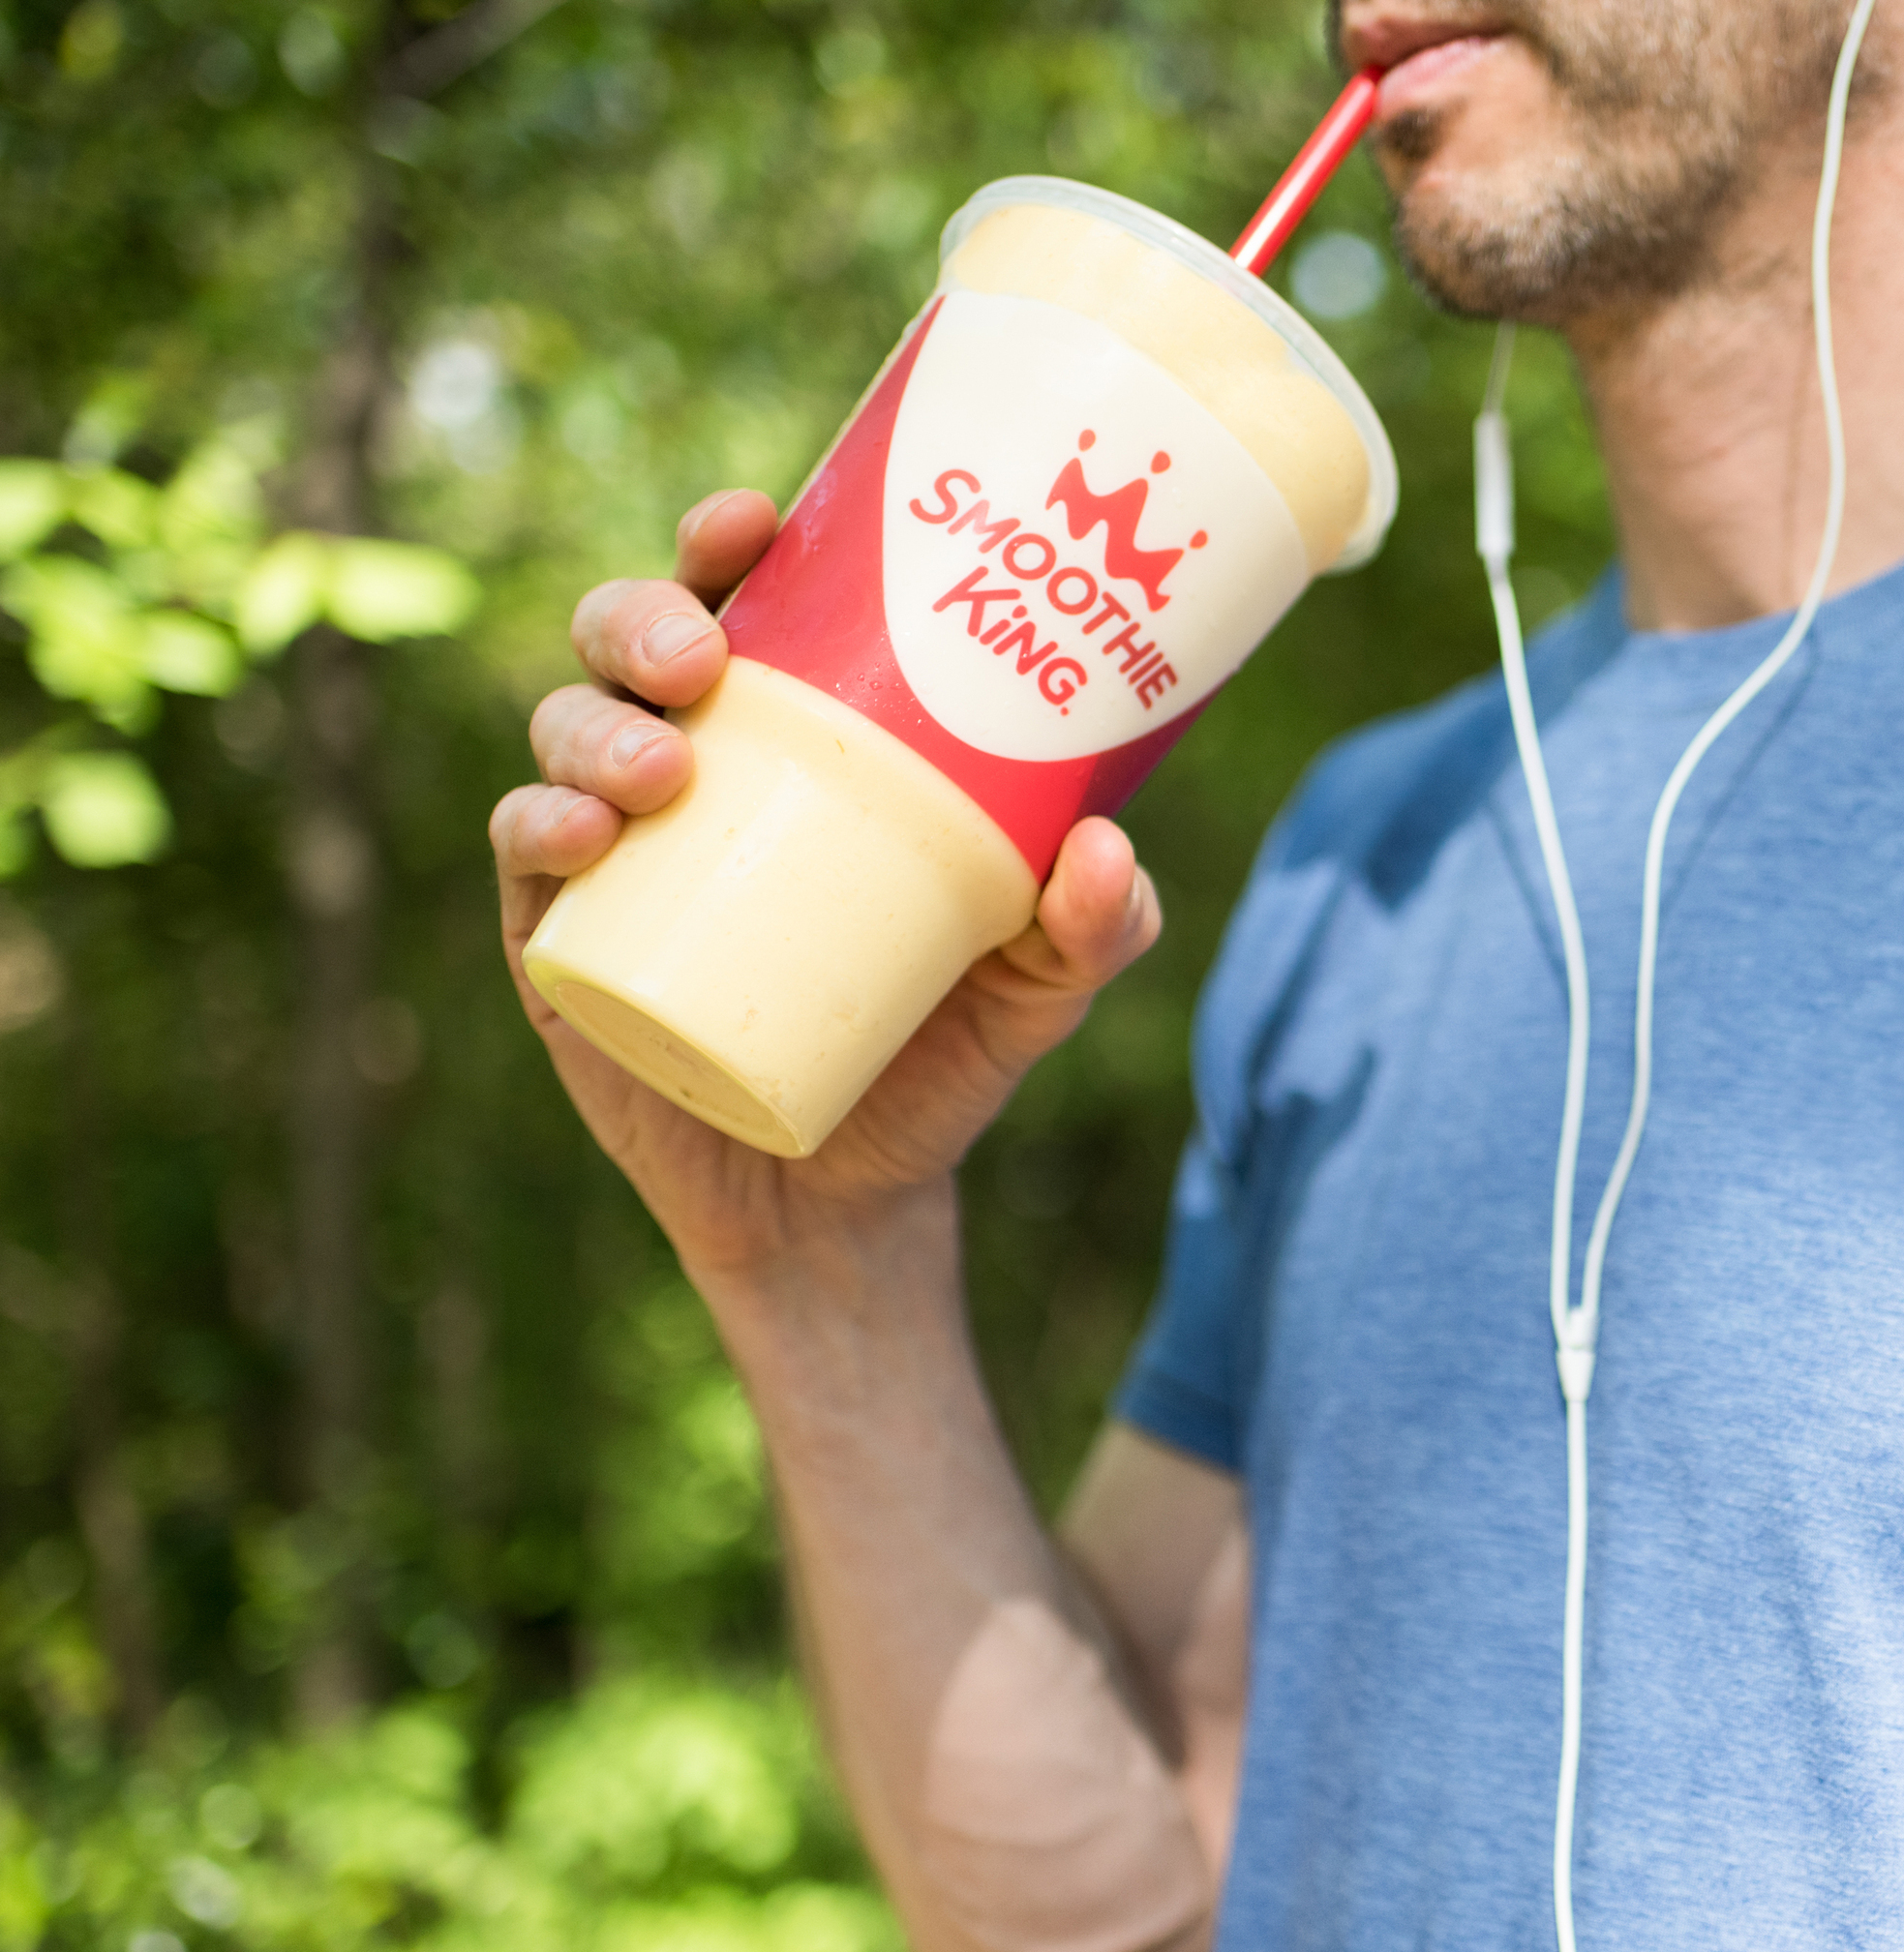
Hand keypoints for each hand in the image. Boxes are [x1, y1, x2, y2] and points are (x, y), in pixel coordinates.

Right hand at [490, 488, 1162, 1284]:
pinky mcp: (562, 939)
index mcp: (797, 741)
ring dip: (593, 723)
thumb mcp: (1037, 991)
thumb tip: (1105, 848)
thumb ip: (1094, 927)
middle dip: (646, 617)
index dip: (730, 543)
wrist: (847, 1203)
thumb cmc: (940, 1059)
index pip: (747, 608)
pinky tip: (576, 833)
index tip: (757, 520)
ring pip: (566, 728)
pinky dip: (535, 824)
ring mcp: (617, 851)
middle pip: (632, 642)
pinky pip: (522, 851)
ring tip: (662, 769)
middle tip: (704, 661)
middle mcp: (696, 769)